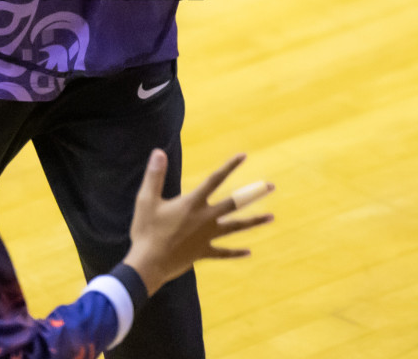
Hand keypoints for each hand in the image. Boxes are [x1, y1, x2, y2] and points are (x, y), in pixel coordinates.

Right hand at [121, 150, 273, 295]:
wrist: (148, 264)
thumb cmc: (146, 231)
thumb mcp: (146, 200)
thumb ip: (155, 175)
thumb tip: (158, 152)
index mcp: (192, 203)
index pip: (214, 180)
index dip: (229, 167)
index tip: (244, 156)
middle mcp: (205, 218)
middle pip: (234, 203)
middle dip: (253, 193)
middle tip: (271, 186)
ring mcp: (206, 237)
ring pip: (235, 227)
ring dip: (253, 221)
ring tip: (271, 217)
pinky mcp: (203, 253)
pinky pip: (224, 252)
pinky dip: (236, 252)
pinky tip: (249, 251)